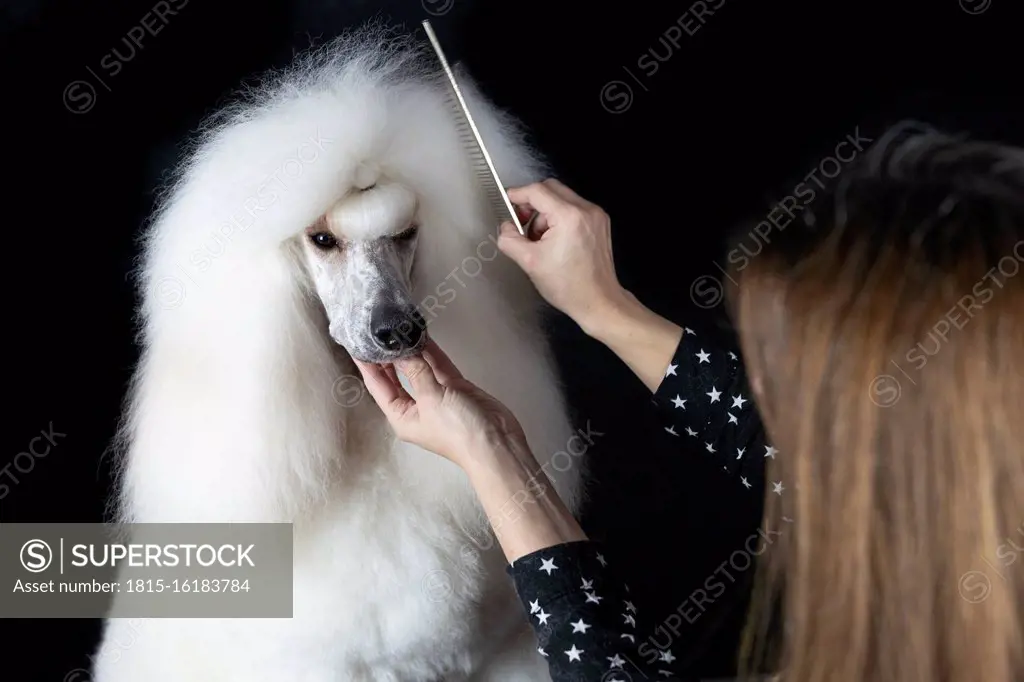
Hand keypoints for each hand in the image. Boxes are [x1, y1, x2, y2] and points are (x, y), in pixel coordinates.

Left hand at [351, 339, 528, 470]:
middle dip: (387, 355)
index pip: (377, 386)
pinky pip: (438, 366)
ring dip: (410, 349)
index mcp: (401, 416)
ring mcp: (436, 396)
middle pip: (396, 376)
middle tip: (376, 328)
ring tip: (397, 325)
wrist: (496, 443)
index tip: (357, 342)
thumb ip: (415, 370)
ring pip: (418, 368)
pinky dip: (431, 352)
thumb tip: (398, 348)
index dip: (367, 364)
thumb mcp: (432, 398)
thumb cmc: (458, 430)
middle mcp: (415, 406)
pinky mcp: (455, 388)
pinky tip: (421, 334)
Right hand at [497, 178, 628, 335]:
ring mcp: (596, 215)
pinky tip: (555, 240)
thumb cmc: (569, 286)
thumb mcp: (529, 262)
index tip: (507, 202)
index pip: (537, 191)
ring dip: (545, 212)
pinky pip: (573, 208)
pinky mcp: (599, 223)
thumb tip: (506, 227)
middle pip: (551, 188)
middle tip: (522, 223)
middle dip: (532, 203)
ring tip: (541, 239)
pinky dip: (559, 217)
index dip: (518, 195)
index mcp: (570, 217)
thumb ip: (510, 239)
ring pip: (562, 197)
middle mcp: (586, 210)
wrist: (598, 301)